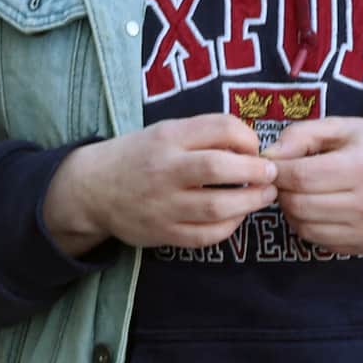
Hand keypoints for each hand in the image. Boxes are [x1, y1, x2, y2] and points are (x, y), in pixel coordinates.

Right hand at [41, 114, 275, 260]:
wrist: (91, 189)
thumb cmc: (137, 157)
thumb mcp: (163, 133)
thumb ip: (202, 135)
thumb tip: (252, 146)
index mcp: (166, 138)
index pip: (220, 128)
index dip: (249, 138)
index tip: (255, 148)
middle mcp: (164, 169)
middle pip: (219, 168)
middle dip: (256, 171)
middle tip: (271, 174)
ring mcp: (162, 204)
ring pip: (218, 206)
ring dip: (251, 202)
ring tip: (264, 196)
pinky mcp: (163, 233)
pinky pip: (207, 234)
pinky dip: (231, 226)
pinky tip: (237, 216)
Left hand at [268, 118, 362, 256]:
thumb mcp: (341, 127)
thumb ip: (300, 135)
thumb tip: (266, 158)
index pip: (299, 177)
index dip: (276, 171)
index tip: (271, 164)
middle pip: (298, 206)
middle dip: (282, 191)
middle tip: (286, 179)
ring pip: (304, 228)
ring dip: (293, 211)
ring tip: (303, 192)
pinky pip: (320, 242)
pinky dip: (310, 226)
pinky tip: (320, 208)